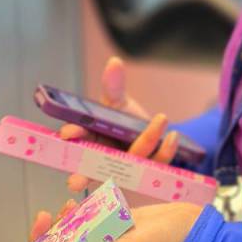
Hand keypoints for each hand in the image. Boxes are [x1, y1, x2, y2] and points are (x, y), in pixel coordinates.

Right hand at [59, 56, 179, 196]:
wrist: (153, 137)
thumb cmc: (124, 123)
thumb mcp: (117, 104)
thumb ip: (113, 87)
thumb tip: (114, 62)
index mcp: (92, 142)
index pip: (78, 140)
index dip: (73, 136)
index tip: (68, 132)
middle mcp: (107, 161)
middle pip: (95, 168)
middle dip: (85, 174)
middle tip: (76, 179)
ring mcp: (129, 170)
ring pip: (132, 166)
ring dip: (146, 142)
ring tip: (161, 119)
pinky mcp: (151, 174)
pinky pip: (157, 164)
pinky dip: (166, 149)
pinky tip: (173, 135)